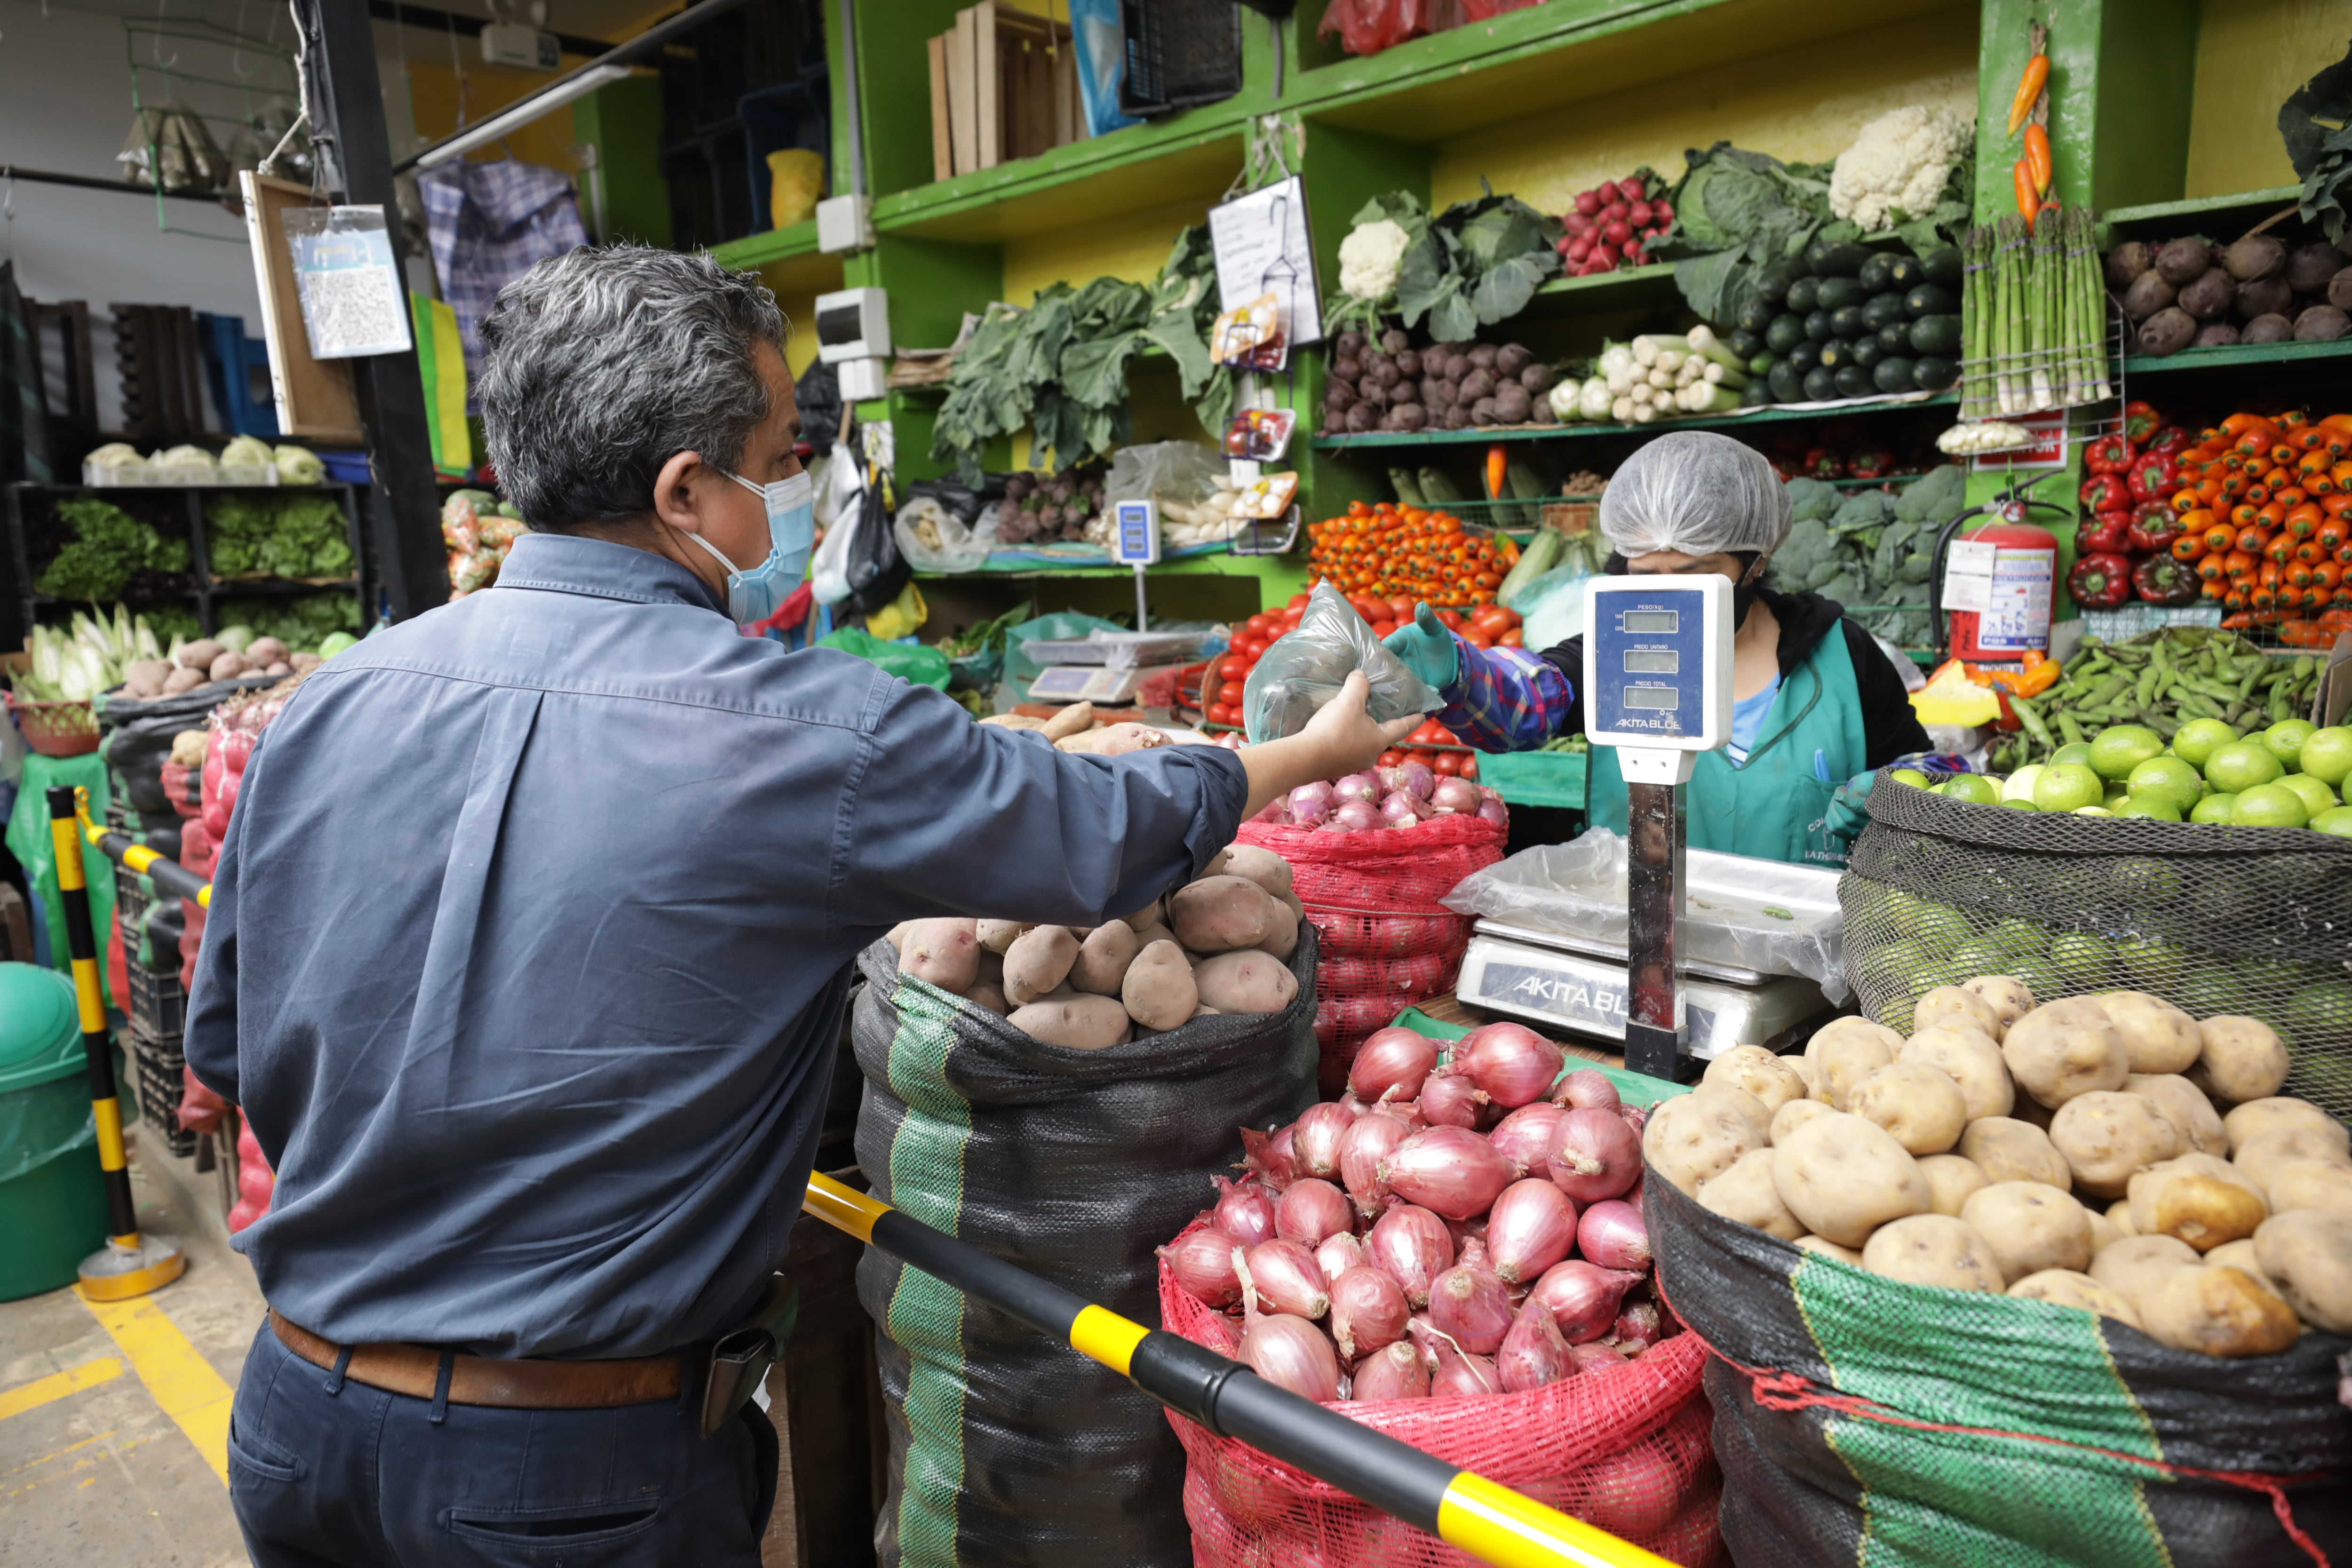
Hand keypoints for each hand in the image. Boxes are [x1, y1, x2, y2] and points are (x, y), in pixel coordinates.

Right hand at [1237, 672, 1423, 820]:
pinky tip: (1333, 731)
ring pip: (1362, 744)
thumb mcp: (1349, 701)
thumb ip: (1358, 685)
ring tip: (1352, 719)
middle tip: (1379, 712)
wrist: (1305, 758)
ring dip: (1359, 732)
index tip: (1424, 714)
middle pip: (1381, 737)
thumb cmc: (1334, 729)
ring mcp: (1352, 764)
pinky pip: (1344, 749)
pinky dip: (1343, 739)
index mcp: (1380, 740)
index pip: (1403, 727)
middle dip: (1380, 725)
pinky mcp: (1335, 767)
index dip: (1414, 718)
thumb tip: (1361, 675)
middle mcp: (1370, 755)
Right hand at [1381, 602, 1459, 691]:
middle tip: (1380, 681)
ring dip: (1395, 688)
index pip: (1386, 645)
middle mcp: (1397, 658)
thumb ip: (1427, 619)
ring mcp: (1403, 673)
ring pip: (1394, 682)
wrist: (1450, 659)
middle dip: (1382, 673)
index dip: (1380, 652)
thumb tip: (1421, 605)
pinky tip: (1421, 699)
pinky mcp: (1412, 687)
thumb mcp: (1435, 628)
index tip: (1377, 658)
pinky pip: (1409, 693)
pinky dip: (1413, 698)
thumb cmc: (1437, 638)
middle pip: (1385, 666)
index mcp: (1399, 641)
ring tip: (1399, 695)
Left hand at [1825, 769, 1876, 842]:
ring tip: (1836, 798)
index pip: (1861, 810)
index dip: (1848, 802)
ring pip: (1839, 825)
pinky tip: (1834, 808)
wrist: (1868, 796)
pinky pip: (1833, 828)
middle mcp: (1870, 825)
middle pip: (1849, 818)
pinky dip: (1829, 816)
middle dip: (1838, 803)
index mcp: (1877, 811)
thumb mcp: (1870, 783)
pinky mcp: (1848, 835)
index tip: (1839, 793)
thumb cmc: (1869, 788)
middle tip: (1840, 790)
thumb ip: (1864, 789)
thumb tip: (1855, 795)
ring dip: (1832, 809)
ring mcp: (1859, 832)